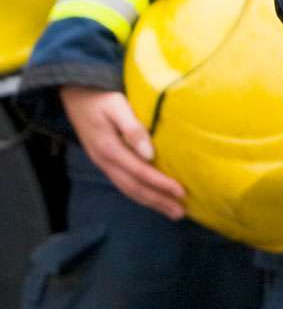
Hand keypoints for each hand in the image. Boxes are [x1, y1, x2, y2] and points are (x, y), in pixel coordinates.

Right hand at [61, 86, 184, 221]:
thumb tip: (149, 154)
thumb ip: (132, 129)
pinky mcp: (105, 161)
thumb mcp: (117, 106)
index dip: (161, 184)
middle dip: (158, 201)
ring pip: (128, 189)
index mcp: (109, 149)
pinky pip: (123, 183)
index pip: (140, 172)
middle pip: (134, 188)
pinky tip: (151, 197)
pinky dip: (139, 194)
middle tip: (180, 213)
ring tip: (170, 211)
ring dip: (150, 201)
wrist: (75, 96)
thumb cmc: (101, 98)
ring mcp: (103, 164)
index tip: (181, 192)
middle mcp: (105, 162)